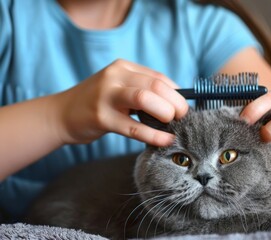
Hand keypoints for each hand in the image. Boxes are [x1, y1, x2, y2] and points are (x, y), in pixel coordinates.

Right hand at [52, 59, 187, 145]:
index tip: (183, 107)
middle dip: (176, 103)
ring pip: (145, 99)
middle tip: (181, 117)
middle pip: (156, 86)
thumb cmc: (97, 102)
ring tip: (172, 124)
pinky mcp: (101, 117)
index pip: (158, 78)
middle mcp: (115, 77)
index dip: (176, 93)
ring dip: (165, 113)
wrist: (61, 114)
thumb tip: (175, 101)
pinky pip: (134, 127)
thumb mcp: (118, 88)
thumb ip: (142, 89)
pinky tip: (166, 140)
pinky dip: (154, 135)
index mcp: (123, 68)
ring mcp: (106, 96)